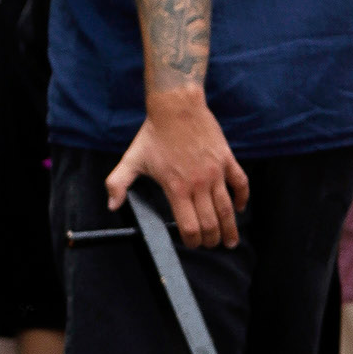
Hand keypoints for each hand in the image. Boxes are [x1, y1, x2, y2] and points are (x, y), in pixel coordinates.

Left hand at [105, 86, 248, 248]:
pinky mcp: (226, 159)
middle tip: (210, 246)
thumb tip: (111, 206)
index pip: (188, 225)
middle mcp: (198, 183)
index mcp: (176, 188)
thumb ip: (117, 184)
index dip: (192, 240)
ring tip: (230, 241)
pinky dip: (242, 198)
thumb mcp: (131, 160)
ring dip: (230, 228)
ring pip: (226, 207)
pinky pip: (240, 183)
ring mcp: (215, 172)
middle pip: (210, 221)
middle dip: (210, 238)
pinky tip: (239, 209)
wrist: (176, 107)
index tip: (192, 245)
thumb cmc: (153, 134)